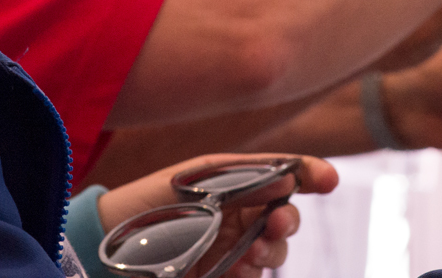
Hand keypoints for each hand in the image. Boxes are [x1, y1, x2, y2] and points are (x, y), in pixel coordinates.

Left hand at [97, 153, 338, 277]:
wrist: (113, 240)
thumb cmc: (156, 199)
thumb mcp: (202, 176)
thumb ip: (248, 177)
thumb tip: (288, 180)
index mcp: (240, 185)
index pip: (285, 178)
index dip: (311, 175)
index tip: (328, 178)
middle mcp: (241, 218)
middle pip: (285, 218)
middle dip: (289, 220)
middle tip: (277, 224)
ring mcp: (233, 251)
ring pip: (274, 252)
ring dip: (272, 251)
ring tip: (253, 254)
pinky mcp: (224, 276)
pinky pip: (253, 277)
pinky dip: (253, 273)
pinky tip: (241, 270)